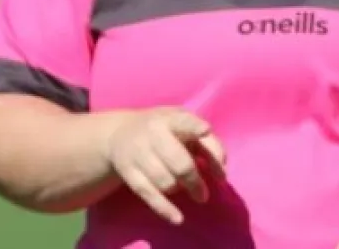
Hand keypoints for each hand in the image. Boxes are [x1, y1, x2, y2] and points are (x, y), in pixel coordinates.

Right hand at [103, 107, 226, 224]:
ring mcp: (137, 152)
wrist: (118, 133)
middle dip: (195, 182)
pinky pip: (148, 193)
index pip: (185, 122)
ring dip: (179, 189)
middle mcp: (152, 133)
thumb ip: (208, 143)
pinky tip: (178, 218)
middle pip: (180, 163)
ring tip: (181, 187)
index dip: (196, 128)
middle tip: (203, 194)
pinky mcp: (127, 171)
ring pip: (165, 182)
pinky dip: (164, 208)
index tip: (206, 132)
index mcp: (169, 119)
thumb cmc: (162, 130)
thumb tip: (221, 172)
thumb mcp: (183, 125)